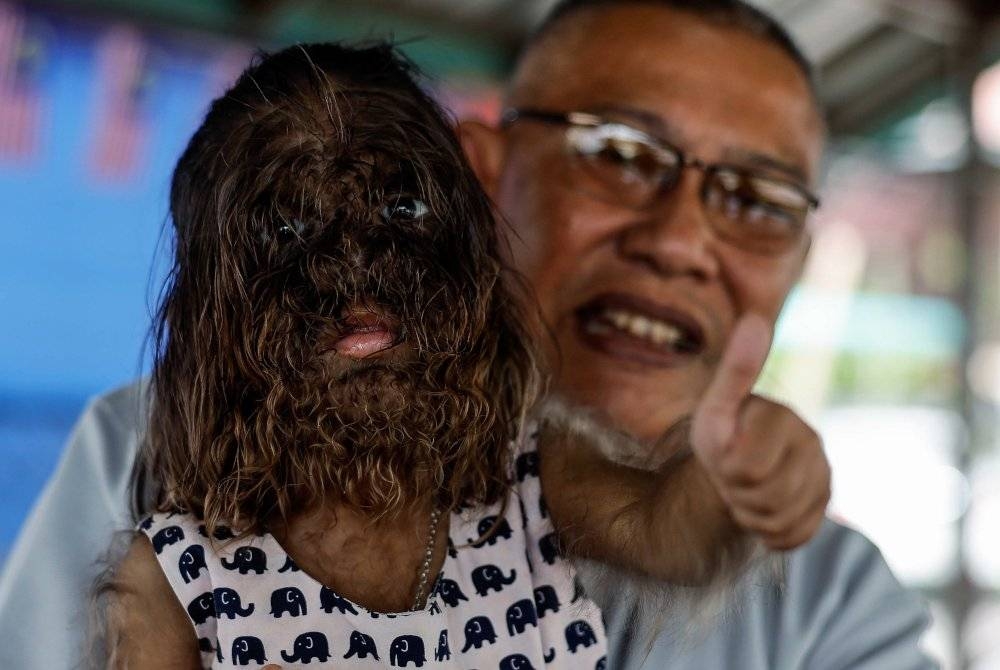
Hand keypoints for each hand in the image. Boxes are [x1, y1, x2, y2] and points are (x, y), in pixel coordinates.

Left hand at [690, 314, 830, 550]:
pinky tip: (762, 509)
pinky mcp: (825, 504)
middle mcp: (812, 444)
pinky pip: (794, 536)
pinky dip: (769, 532)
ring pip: (780, 520)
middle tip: (732, 475)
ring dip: (751, 513)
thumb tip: (755, 318)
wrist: (731, 467)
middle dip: (738, 493)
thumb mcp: (716, 407)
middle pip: (766, 496)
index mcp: (785, 418)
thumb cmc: (721, 434)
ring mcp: (823, 476)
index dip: (727, 469)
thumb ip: (736, 370)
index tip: (725, 453)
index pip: (748, 467)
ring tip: (745, 489)